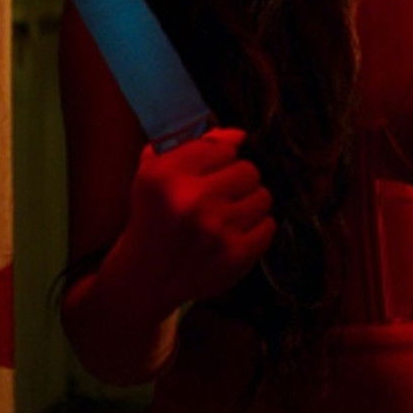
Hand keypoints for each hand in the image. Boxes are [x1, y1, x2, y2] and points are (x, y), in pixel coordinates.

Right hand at [110, 127, 275, 316]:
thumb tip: (238, 135)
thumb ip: (194, 145)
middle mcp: (192, 201)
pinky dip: (256, 228)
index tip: (209, 172)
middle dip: (237, 180)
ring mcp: (216, 230)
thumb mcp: (154, 173)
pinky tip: (235, 233)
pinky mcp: (235, 256)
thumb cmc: (152, 217)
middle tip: (222, 195)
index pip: (223, 147)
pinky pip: (268, 226)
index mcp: (167, 175)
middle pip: (248, 170)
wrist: (144, 277)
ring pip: (263, 196)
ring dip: (249, 203)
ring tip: (229, 214)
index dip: (220, 158)